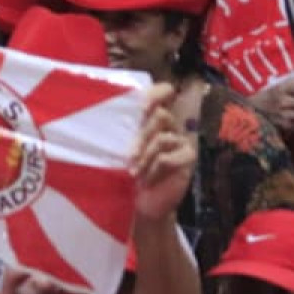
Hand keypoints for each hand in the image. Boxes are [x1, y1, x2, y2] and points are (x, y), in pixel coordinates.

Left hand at [129, 83, 195, 222]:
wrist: (145, 202)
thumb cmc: (131, 171)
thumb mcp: (124, 147)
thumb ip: (124, 129)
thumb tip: (105, 114)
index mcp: (155, 116)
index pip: (163, 91)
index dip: (155, 94)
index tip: (141, 109)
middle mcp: (171, 124)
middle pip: (161, 115)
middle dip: (141, 136)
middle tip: (129, 156)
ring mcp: (181, 139)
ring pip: (162, 138)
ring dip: (145, 157)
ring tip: (134, 172)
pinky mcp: (188, 156)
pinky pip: (167, 157)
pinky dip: (153, 169)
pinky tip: (147, 180)